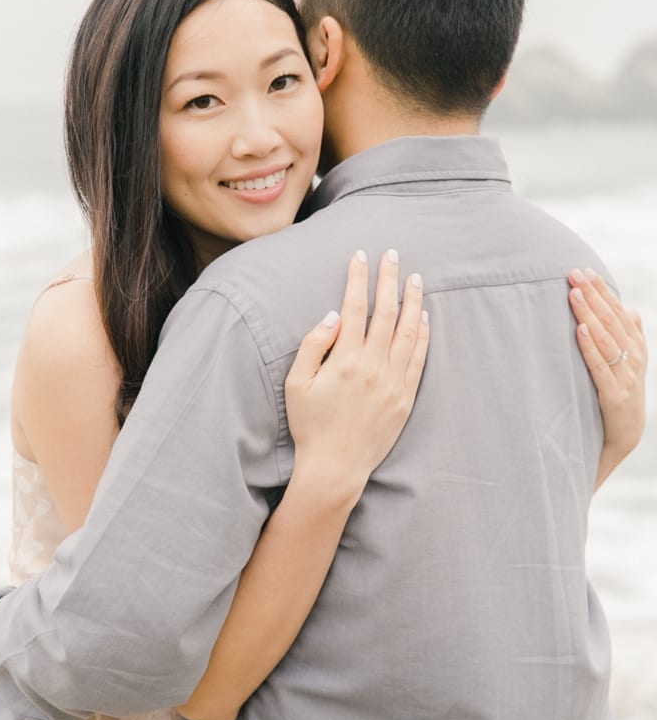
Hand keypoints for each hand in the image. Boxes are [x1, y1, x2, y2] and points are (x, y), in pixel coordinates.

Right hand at [284, 249, 429, 504]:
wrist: (336, 465)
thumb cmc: (310, 424)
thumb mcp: (297, 383)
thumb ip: (314, 345)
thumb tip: (335, 315)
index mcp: (345, 359)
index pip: (355, 307)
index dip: (359, 279)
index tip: (361, 256)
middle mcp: (374, 366)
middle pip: (386, 312)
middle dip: (389, 279)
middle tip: (393, 254)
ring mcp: (394, 381)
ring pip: (408, 331)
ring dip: (412, 300)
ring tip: (414, 277)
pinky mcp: (406, 396)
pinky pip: (419, 357)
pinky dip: (423, 333)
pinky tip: (423, 316)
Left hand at [570, 267, 646, 482]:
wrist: (624, 435)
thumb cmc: (620, 392)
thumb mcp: (628, 363)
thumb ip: (629, 336)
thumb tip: (630, 309)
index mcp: (636, 347)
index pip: (618, 312)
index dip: (603, 291)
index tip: (585, 269)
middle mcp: (633, 358)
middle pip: (612, 321)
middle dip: (593, 295)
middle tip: (573, 273)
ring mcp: (625, 376)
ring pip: (606, 339)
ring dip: (589, 315)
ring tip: (574, 294)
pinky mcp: (614, 395)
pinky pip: (599, 367)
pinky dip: (590, 347)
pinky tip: (579, 330)